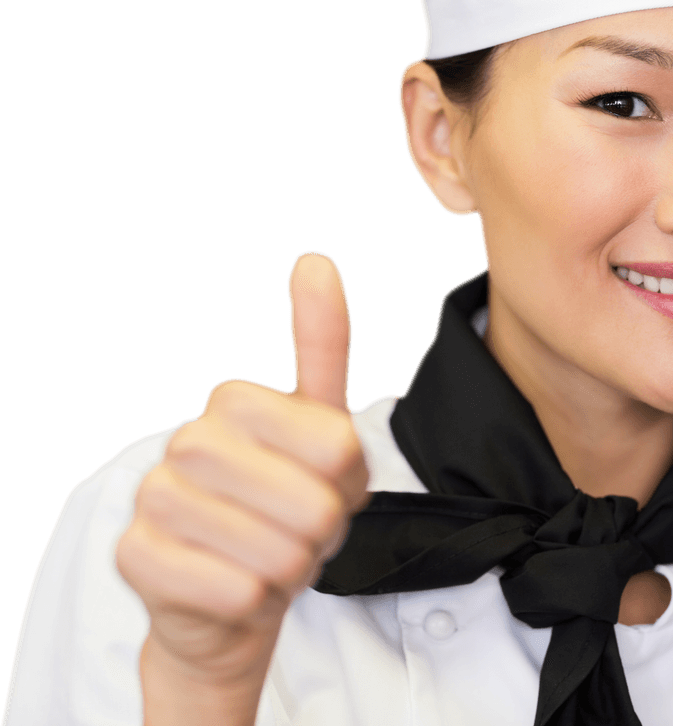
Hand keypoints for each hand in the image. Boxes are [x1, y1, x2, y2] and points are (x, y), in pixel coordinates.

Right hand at [116, 252, 368, 701]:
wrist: (231, 592)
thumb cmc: (284, 504)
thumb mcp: (321, 429)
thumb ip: (322, 345)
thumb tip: (316, 260)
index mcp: (235, 401)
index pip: (339, 449)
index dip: (347, 485)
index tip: (322, 487)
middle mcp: (186, 440)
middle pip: (314, 505)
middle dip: (321, 533)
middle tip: (295, 531)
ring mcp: (154, 499)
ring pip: (280, 554)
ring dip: (292, 569)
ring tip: (268, 556)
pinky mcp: (136, 559)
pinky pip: (237, 592)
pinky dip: (256, 602)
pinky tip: (236, 587)